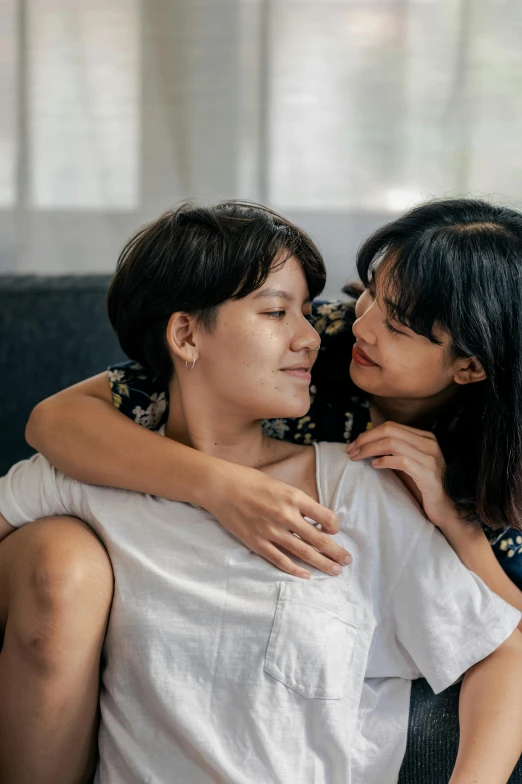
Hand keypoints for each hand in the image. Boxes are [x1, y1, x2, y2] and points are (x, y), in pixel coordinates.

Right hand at [206, 463, 351, 579]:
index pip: (325, 517)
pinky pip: (280, 560)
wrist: (221, 487)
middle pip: (319, 539)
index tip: (334, 530)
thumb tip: (314, 517)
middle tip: (348, 561)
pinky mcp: (257, 543)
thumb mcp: (280, 484)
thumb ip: (297, 501)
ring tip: (336, 571)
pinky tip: (306, 575)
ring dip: (322, 563)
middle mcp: (286, 515)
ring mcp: (271, 531)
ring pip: (304, 552)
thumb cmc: (250, 481)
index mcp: (294, 497)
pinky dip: (295, 569)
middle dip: (336, 552)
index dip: (334, 526)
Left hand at [346, 421, 457, 528]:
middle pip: (389, 431)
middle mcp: (429, 443)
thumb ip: (393, 452)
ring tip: (357, 457)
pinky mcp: (428, 473)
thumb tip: (365, 445)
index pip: (391, 426)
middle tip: (350, 450)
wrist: (446, 509)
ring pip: (393, 443)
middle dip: (365, 439)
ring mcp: (430, 457)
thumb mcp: (407, 465)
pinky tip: (375, 466)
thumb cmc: (423, 487)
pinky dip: (385, 461)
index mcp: (424, 437)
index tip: (353, 444)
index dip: (369, 433)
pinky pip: (402, 461)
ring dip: (370, 449)